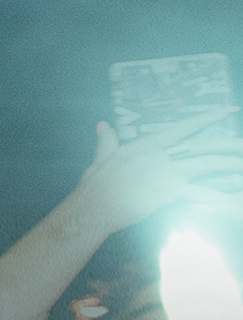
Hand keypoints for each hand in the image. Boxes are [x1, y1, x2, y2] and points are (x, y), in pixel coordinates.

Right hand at [59, 107, 242, 239]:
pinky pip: (202, 193)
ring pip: (208, 164)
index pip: (182, 127)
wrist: (91, 209)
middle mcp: (158, 154)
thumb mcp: (100, 160)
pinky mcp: (169, 191)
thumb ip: (107, 142)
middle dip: (229, 143)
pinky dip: (221, 196)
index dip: (207, 118)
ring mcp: (165, 172)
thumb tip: (104, 125)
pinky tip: (234, 200)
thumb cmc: (94, 188)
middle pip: (202, 145)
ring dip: (232, 164)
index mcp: (144, 145)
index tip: (228, 110)